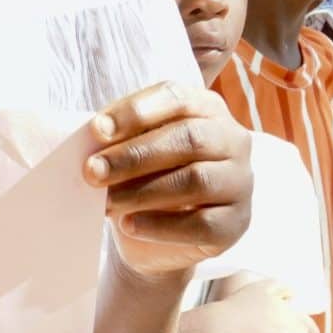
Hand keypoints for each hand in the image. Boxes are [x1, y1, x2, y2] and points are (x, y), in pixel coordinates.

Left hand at [84, 81, 252, 281]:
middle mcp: (233, 140)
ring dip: (142, 192)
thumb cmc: (146, 176)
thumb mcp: (134, 149)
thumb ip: (122, 138)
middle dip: (134, 155)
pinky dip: (160, 226)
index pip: (176, 97)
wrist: (161, 235)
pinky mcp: (236, 223)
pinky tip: (128, 225)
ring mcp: (240, 183)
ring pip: (196, 181)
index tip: (97, 130)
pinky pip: (201, 224)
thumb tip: (94, 137)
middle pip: (189, 138)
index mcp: (207, 108)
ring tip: (105, 203)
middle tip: (92, 171)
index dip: (136, 111)